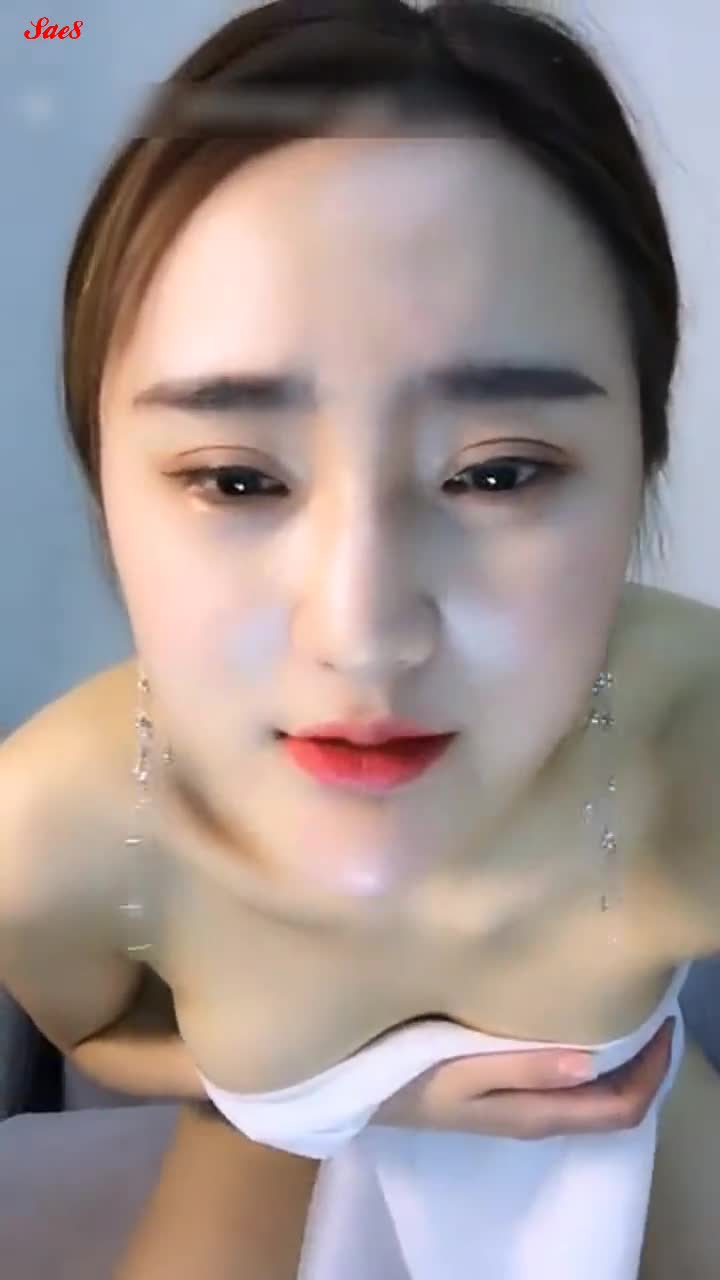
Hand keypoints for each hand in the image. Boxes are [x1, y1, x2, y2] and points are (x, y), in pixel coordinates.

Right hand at [372, 1018, 673, 1138]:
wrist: (354, 1090)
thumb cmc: (405, 1075)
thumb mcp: (459, 1071)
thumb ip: (523, 1068)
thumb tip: (591, 1061)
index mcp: (533, 1113)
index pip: (620, 1108)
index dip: (653, 1071)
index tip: (663, 1018)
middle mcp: (535, 1113)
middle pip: (613, 1099)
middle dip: (643, 1058)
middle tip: (651, 998)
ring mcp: (518, 1101)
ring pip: (591, 1086)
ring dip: (617, 1051)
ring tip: (623, 997)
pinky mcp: (501, 1084)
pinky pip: (565, 1073)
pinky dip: (587, 1046)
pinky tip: (575, 1010)